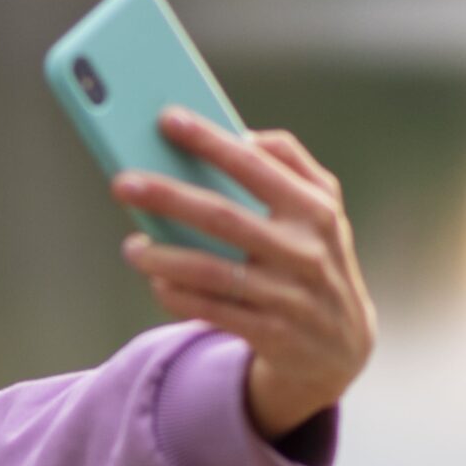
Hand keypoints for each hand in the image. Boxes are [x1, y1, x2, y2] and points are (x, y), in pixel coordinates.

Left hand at [113, 111, 376, 441]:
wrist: (341, 346)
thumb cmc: (316, 259)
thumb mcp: (322, 210)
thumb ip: (291, 164)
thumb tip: (241, 135)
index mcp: (316, 209)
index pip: (256, 165)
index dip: (210, 141)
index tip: (168, 119)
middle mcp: (306, 250)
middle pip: (223, 216)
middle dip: (168, 196)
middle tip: (124, 183)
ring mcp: (290, 296)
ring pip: (212, 271)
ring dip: (163, 257)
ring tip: (131, 247)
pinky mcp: (273, 333)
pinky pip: (213, 310)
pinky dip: (178, 295)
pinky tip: (156, 281)